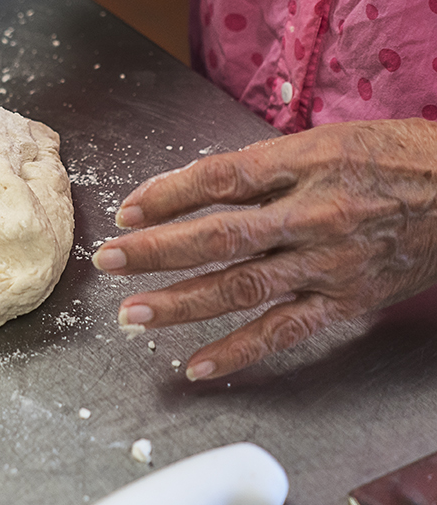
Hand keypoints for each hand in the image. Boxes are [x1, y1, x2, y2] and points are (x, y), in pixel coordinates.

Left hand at [94, 119, 436, 380]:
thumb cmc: (397, 160)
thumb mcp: (328, 141)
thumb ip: (266, 166)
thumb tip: (200, 186)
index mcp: (306, 163)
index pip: (220, 179)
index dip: (166, 196)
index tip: (125, 211)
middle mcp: (315, 214)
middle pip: (220, 236)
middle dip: (156, 250)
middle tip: (107, 261)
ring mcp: (331, 262)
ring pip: (242, 287)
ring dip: (181, 303)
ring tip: (133, 313)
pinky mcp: (348, 301)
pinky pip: (286, 332)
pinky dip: (239, 351)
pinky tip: (197, 364)